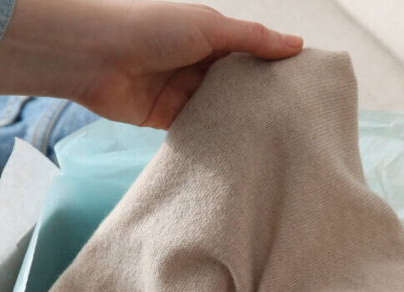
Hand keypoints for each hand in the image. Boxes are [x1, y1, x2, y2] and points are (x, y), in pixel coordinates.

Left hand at [0, 0, 303, 127]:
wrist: (97, 56)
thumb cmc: (151, 28)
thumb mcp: (210, 27)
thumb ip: (253, 40)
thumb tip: (297, 44)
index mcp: (211, 38)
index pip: (251, 55)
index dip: (276, 70)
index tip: (306, 89)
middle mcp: (199, 65)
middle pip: (238, 87)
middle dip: (261, 102)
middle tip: (297, 123)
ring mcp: (183, 94)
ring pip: (220, 113)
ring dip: (239, 124)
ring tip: (276, 143)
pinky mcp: (166, 121)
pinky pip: (197, 133)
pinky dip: (214, 140)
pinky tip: (240, 153)